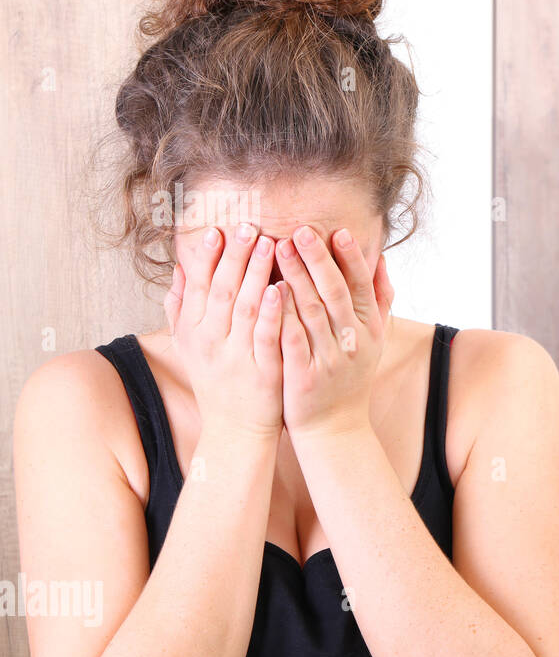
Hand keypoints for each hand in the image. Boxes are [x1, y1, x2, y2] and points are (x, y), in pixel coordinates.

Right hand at [163, 223, 283, 439]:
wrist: (234, 431)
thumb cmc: (216, 381)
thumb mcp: (190, 345)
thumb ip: (181, 307)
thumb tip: (179, 268)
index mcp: (193, 330)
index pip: (198, 285)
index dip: (206, 257)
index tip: (216, 229)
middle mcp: (210, 340)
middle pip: (220, 290)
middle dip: (234, 257)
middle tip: (247, 226)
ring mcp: (235, 355)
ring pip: (244, 308)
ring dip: (255, 274)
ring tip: (269, 244)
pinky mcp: (261, 371)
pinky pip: (265, 336)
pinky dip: (271, 312)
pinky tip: (281, 289)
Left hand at [273, 225, 394, 439]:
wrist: (336, 427)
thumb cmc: (351, 377)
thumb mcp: (374, 339)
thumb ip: (380, 299)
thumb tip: (381, 259)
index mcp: (369, 329)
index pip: (361, 287)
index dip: (350, 259)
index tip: (337, 231)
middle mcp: (353, 342)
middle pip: (335, 293)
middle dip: (318, 260)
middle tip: (300, 231)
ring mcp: (329, 359)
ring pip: (312, 312)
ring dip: (295, 277)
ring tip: (277, 248)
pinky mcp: (305, 376)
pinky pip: (292, 340)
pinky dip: (283, 315)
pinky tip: (269, 292)